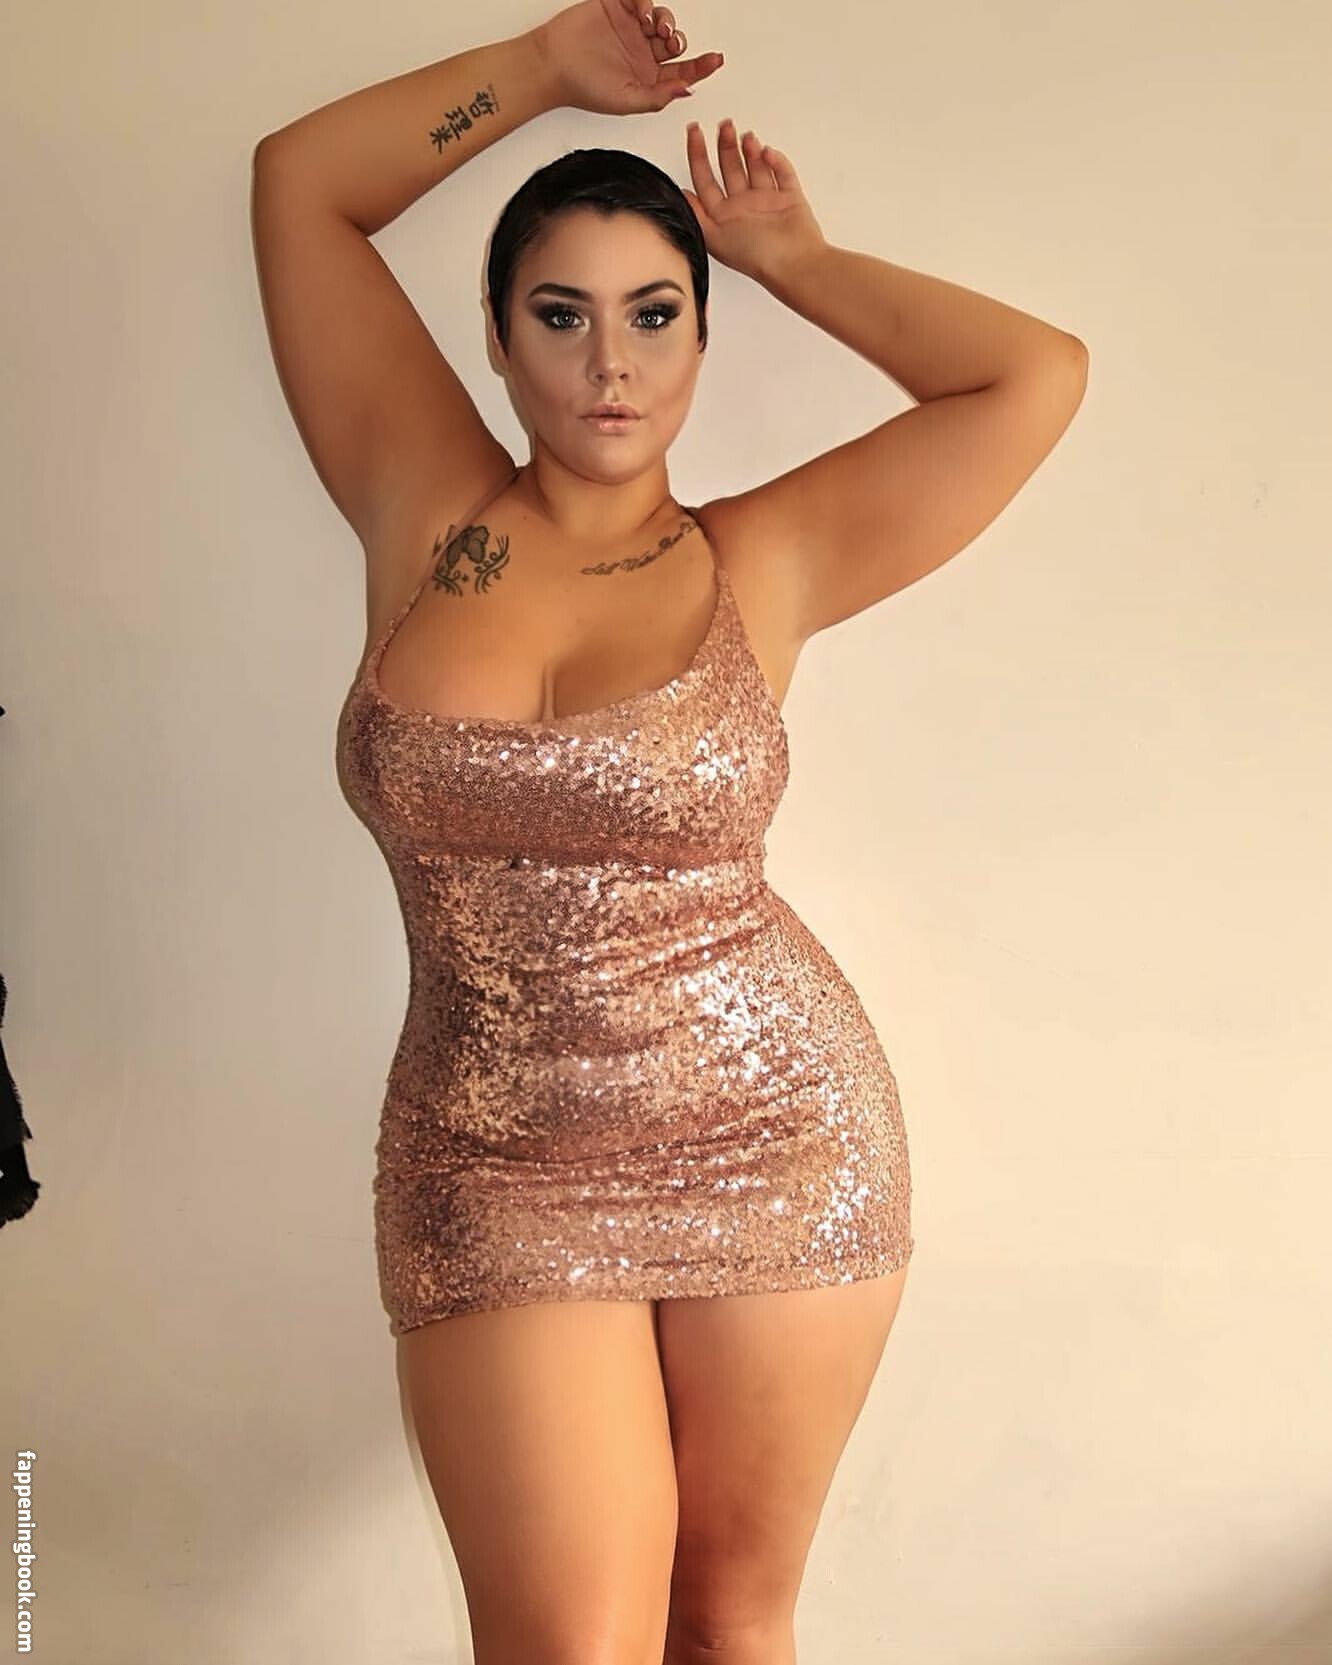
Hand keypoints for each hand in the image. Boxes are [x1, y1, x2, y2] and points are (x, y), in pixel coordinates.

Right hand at [532, 0, 722, 116]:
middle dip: (679, 40)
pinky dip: (646, 3)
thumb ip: (658, 97)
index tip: (716, 61)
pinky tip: (640, 14)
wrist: (553, 65)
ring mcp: (631, 29)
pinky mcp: (617, 7)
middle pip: (674, 42)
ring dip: (666, 21)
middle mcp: (642, 53)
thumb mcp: (627, 102)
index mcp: (648, 78)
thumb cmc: (583, 87)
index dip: (701, 66)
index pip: (681, 72)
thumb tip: (687, 91)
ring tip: (656, 27)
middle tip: (672, 42)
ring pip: (662, 19)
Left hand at [681, 118, 827, 283]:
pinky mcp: (789, 197)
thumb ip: (695, 214)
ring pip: (755, 166)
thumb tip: (679, 194)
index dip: (698, 154)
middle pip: (730, 167)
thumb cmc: (755, 256)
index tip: (694, 131)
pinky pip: (782, 172)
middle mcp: (743, 207)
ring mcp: (767, 201)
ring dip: (749, 149)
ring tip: (746, 137)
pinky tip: (767, 152)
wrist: (792, 262)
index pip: (705, 179)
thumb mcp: (713, 237)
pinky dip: (776, 160)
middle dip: (725, 144)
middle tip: (724, 125)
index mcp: (723, 216)